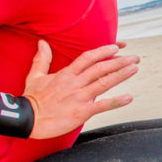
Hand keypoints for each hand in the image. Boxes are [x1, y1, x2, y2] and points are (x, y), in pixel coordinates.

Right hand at [23, 40, 138, 138]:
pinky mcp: (81, 112)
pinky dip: (116, 101)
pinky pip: (102, 105)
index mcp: (66, 74)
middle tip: (134, 58)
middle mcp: (75, 83)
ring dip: (121, 75)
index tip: (117, 47)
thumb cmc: (31, 98)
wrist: (27, 119)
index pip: (88, 58)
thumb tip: (42, 42)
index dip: (104, 51)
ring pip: (104, 83)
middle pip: (100, 68)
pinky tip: (129, 98)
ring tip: (134, 68)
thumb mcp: (35, 75)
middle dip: (119, 61)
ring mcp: (79, 97)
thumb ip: (42, 59)